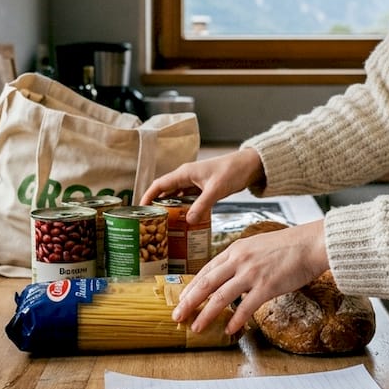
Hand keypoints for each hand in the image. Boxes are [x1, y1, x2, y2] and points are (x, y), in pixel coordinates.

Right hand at [140, 148, 264, 224]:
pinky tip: (184, 220)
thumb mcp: (216, 190)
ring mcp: (194, 182)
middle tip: (150, 221)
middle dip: (156, 205)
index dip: (147, 196)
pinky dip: (184, 208)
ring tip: (164, 224)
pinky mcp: (203, 188)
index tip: (139, 209)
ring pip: (176, 196)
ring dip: (170, 208)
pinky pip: (188, 199)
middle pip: (165, 191)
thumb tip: (188, 221)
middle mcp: (186, 176)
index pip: (159, 184)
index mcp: (184, 173)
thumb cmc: (232, 171)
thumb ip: (202, 205)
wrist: (250, 165)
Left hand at [173, 219, 328, 334]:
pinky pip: (246, 307)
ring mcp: (252, 273)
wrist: (311, 244)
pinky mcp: (267, 286)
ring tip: (195, 327)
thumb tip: (232, 275)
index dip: (192, 286)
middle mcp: (240, 260)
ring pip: (220, 296)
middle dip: (189, 301)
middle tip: (176, 316)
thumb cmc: (289, 246)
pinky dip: (236, 320)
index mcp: (236, 249)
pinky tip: (228, 330)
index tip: (182, 299)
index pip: (207, 270)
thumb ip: (242, 259)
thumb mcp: (258, 245)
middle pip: (207, 283)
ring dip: (205, 314)